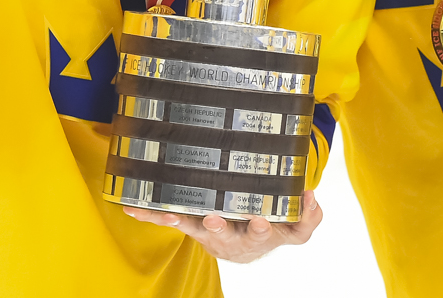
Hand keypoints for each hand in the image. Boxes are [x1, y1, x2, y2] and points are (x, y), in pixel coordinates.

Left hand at [123, 190, 322, 263]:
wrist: (246, 244)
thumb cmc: (270, 229)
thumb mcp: (296, 228)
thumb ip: (310, 217)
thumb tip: (310, 196)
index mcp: (256, 236)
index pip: (262, 233)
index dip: (261, 228)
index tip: (262, 221)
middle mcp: (230, 237)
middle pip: (224, 235)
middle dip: (219, 227)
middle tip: (214, 218)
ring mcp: (207, 231)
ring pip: (193, 227)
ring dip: (180, 220)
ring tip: (168, 212)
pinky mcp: (190, 223)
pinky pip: (170, 218)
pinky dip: (151, 215)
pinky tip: (132, 208)